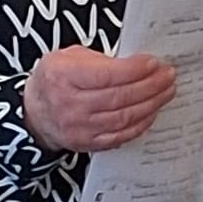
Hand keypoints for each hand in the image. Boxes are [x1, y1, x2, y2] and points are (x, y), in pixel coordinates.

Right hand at [23, 46, 176, 152]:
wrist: (34, 113)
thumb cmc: (55, 80)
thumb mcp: (67, 58)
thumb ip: (99, 59)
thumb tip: (135, 64)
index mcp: (63, 76)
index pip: (107, 75)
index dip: (135, 70)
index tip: (154, 63)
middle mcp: (70, 105)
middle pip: (120, 97)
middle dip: (151, 86)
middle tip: (168, 76)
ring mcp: (80, 128)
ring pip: (124, 117)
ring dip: (151, 103)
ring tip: (166, 91)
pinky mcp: (88, 144)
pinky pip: (121, 135)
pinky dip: (141, 124)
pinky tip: (152, 111)